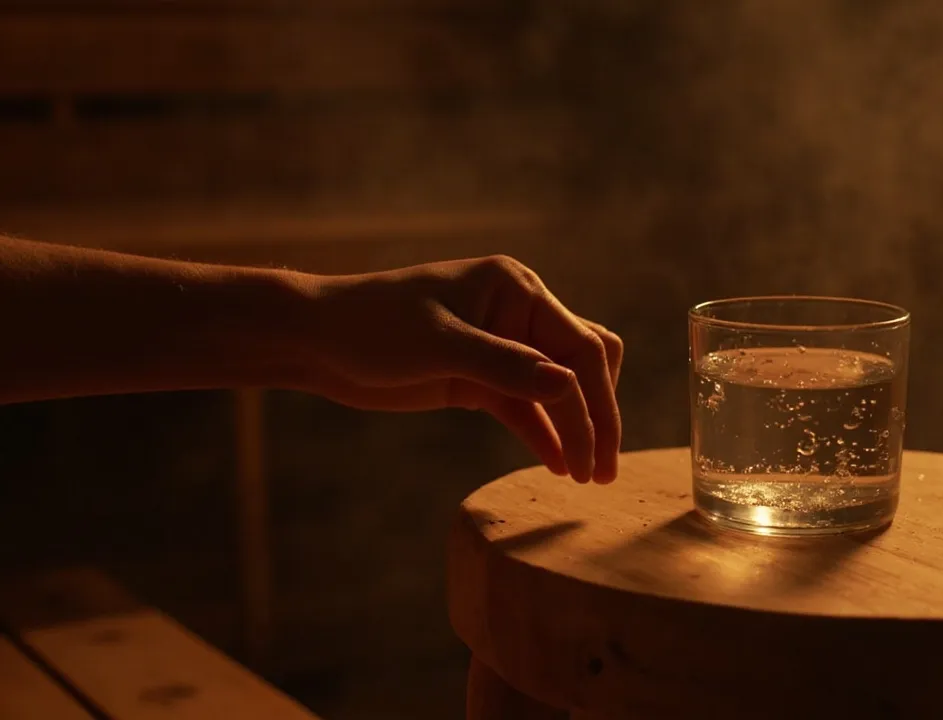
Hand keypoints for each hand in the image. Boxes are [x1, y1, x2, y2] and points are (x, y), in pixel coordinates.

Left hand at [299, 255, 622, 483]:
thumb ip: (504, 363)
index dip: (597, 401)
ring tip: (586, 478)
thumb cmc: (373, 326)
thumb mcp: (439, 343)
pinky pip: (526, 409)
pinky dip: (545, 435)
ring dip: (575, 429)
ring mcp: (500, 349)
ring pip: (560, 390)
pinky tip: (558, 465)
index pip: (580, 346)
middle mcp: (518, 314)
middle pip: (581, 367)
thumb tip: (569, 385)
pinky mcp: (479, 380)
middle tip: (602, 473)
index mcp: (517, 289)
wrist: (317, 339)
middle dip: (596, 417)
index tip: (599, 452)